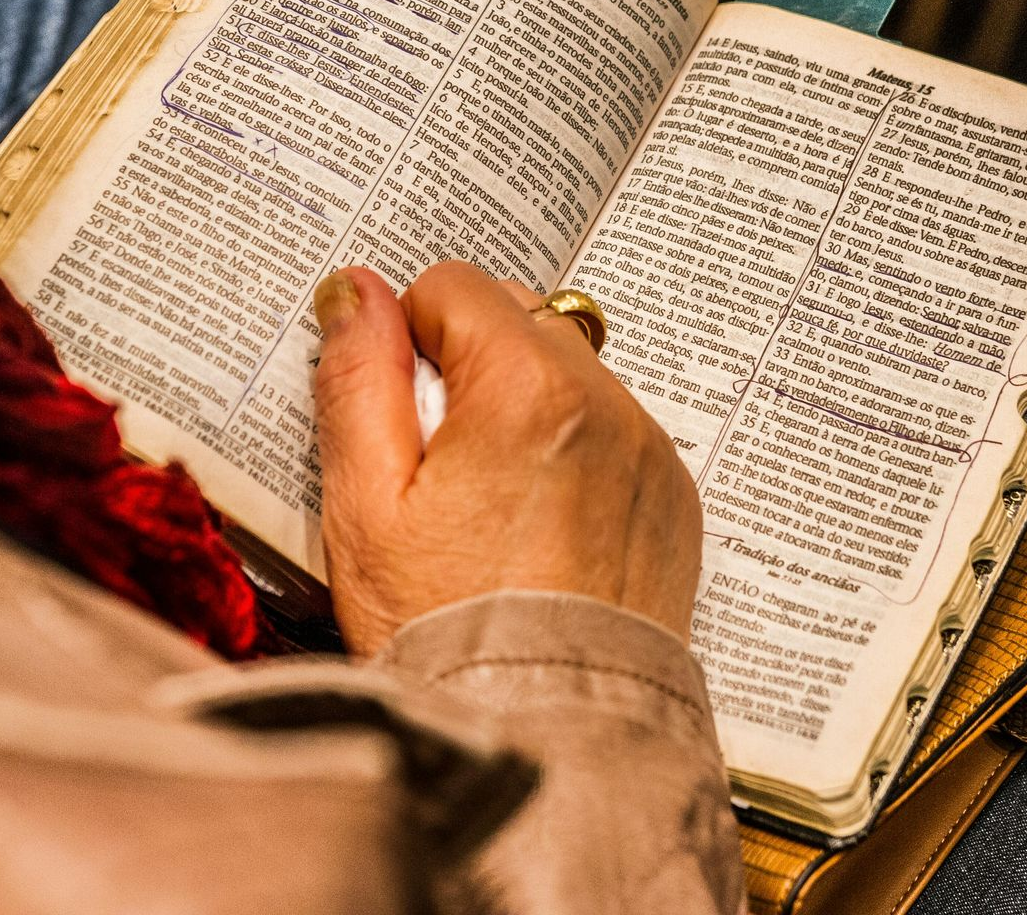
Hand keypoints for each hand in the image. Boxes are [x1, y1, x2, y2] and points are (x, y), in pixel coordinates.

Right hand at [313, 261, 701, 655]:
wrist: (548, 740)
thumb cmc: (442, 629)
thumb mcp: (366, 502)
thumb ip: (360, 376)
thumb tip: (355, 288)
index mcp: (527, 389)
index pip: (455, 286)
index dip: (410, 338)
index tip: (402, 412)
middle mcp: (606, 403)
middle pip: (517, 317)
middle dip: (468, 362)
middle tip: (440, 459)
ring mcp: (648, 449)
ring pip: (566, 369)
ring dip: (522, 402)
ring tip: (489, 499)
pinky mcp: (671, 495)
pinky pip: (612, 426)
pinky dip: (572, 446)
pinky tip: (539, 522)